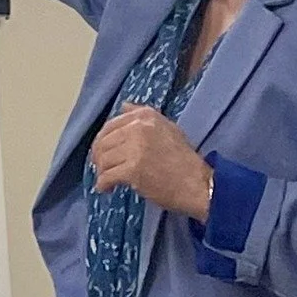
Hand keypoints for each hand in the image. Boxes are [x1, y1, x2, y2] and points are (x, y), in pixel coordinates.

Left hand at [90, 105, 212, 219]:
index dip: (102, 140)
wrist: (197, 184)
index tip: (104, 152)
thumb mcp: (167, 128)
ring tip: (108, 181)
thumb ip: (143, 116)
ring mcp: (135, 149)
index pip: (111, 124)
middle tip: (103, 169)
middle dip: (99, 157)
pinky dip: (103, 184)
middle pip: (103, 142)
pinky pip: (106, 176)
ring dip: (101, 172)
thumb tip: (123, 107)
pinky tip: (108, 189)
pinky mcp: (132, 170)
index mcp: (146, 116)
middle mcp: (139, 128)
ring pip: (103, 159)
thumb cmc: (184, 160)